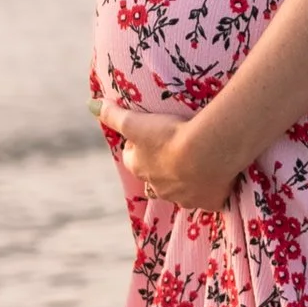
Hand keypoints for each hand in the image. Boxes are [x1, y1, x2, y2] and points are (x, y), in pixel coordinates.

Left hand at [95, 95, 242, 210]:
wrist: (206, 151)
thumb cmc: (167, 135)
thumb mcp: (134, 121)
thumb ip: (112, 114)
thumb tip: (90, 104)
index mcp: (140, 169)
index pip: (132, 160)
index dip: (138, 148)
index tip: (150, 134)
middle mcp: (158, 189)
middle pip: (154, 181)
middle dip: (160, 170)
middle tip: (174, 151)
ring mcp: (184, 198)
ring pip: (180, 193)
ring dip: (184, 181)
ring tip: (198, 162)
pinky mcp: (209, 201)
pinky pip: (208, 198)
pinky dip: (211, 190)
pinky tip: (218, 176)